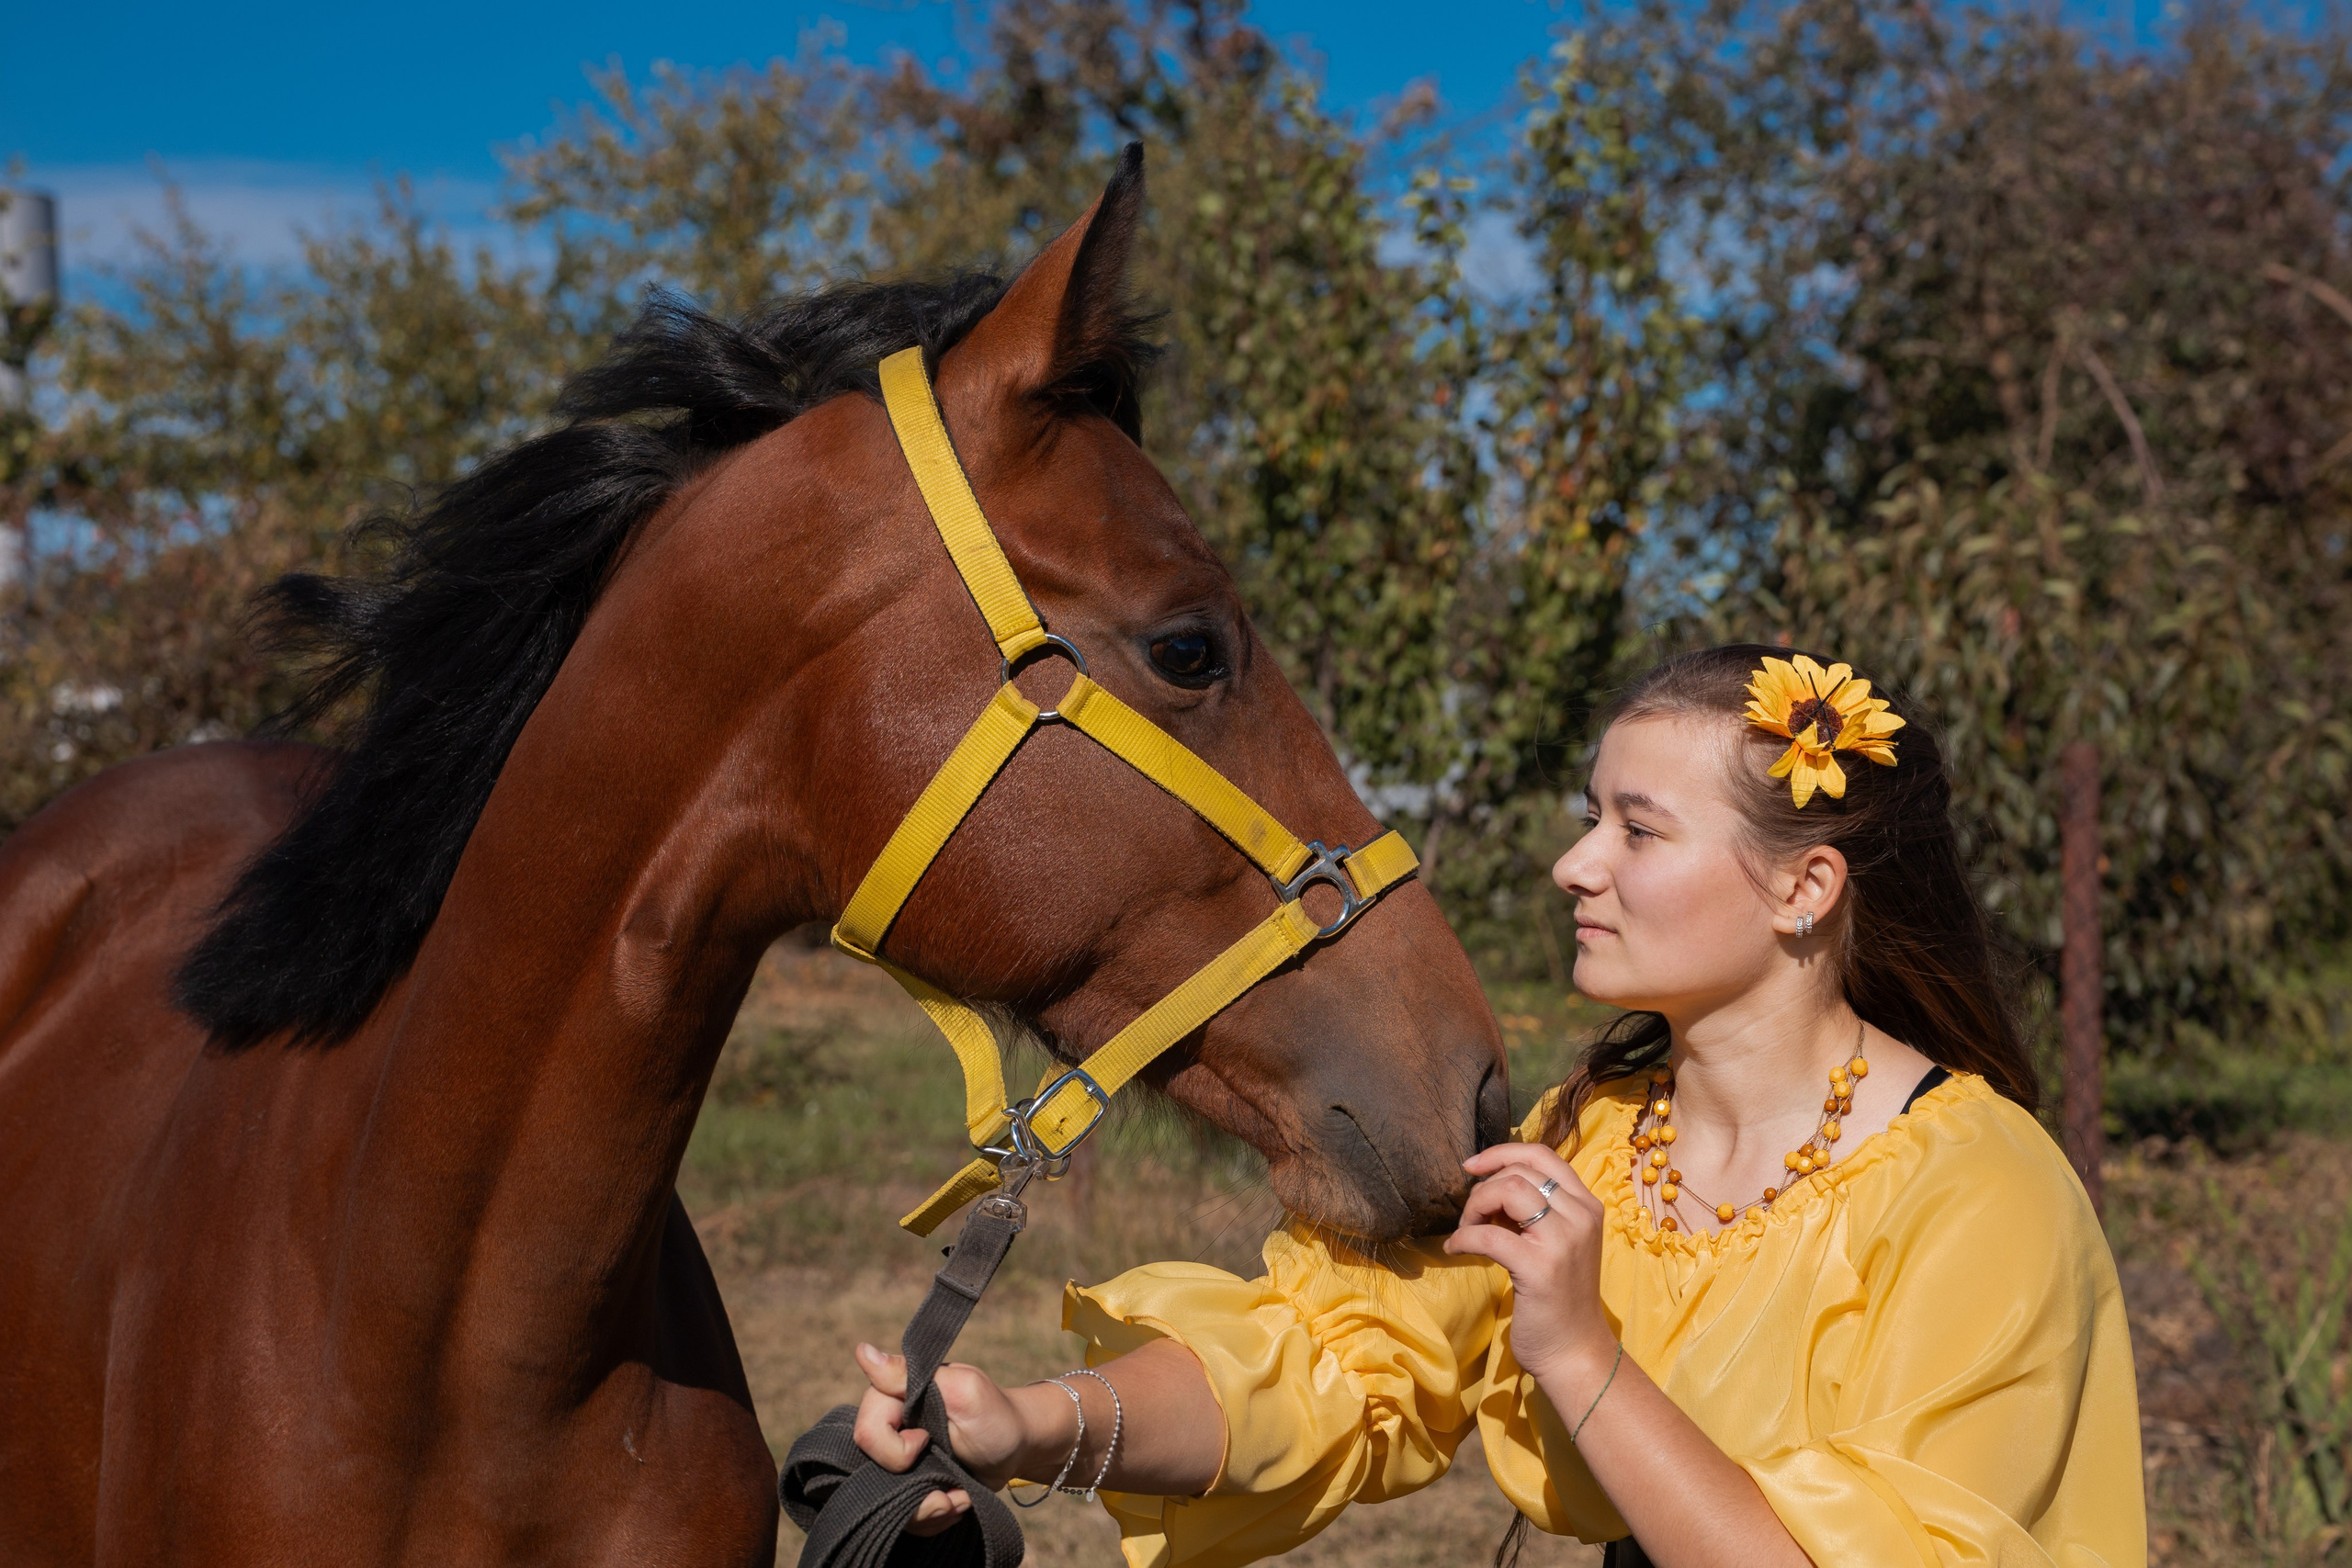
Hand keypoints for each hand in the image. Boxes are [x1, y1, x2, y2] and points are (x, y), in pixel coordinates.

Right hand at [850, 1343, 1068, 1535]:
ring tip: (959, 1497)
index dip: (897, 1451)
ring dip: (929, 1511)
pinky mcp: (912, 1485)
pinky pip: (905, 1516)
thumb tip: (862, 1351)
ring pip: (889, 1504)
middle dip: (917, 1497)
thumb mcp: (961, 1391)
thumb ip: (911, 1375)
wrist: (1019, 1449)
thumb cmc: (996, 1415)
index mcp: (895, 1398)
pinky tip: (957, 1500)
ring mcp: (899, 1461)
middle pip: (873, 1477)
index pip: (867, 1433)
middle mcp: (891, 1429)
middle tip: (951, 1492)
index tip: (929, 1442)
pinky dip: (934, 1518)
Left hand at [1443, 1143, 1616, 1384]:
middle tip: (1470, 1217)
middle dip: (1483, 1188)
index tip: (1472, 1166)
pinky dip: (1463, 1238)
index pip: (1543, 1155)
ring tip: (1466, 1231)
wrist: (1575, 1351)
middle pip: (1519, 1172)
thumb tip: (1491, 1185)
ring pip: (1507, 1191)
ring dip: (1475, 1207)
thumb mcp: (1558, 1242)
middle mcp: (1581, 1216)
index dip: (1502, 1152)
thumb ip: (1538, 1211)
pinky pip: (1488, 1235)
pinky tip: (1455, 1249)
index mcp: (1587, 1206)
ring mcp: (1563, 1241)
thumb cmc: (1560, 1298)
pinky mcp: (1539, 1267)